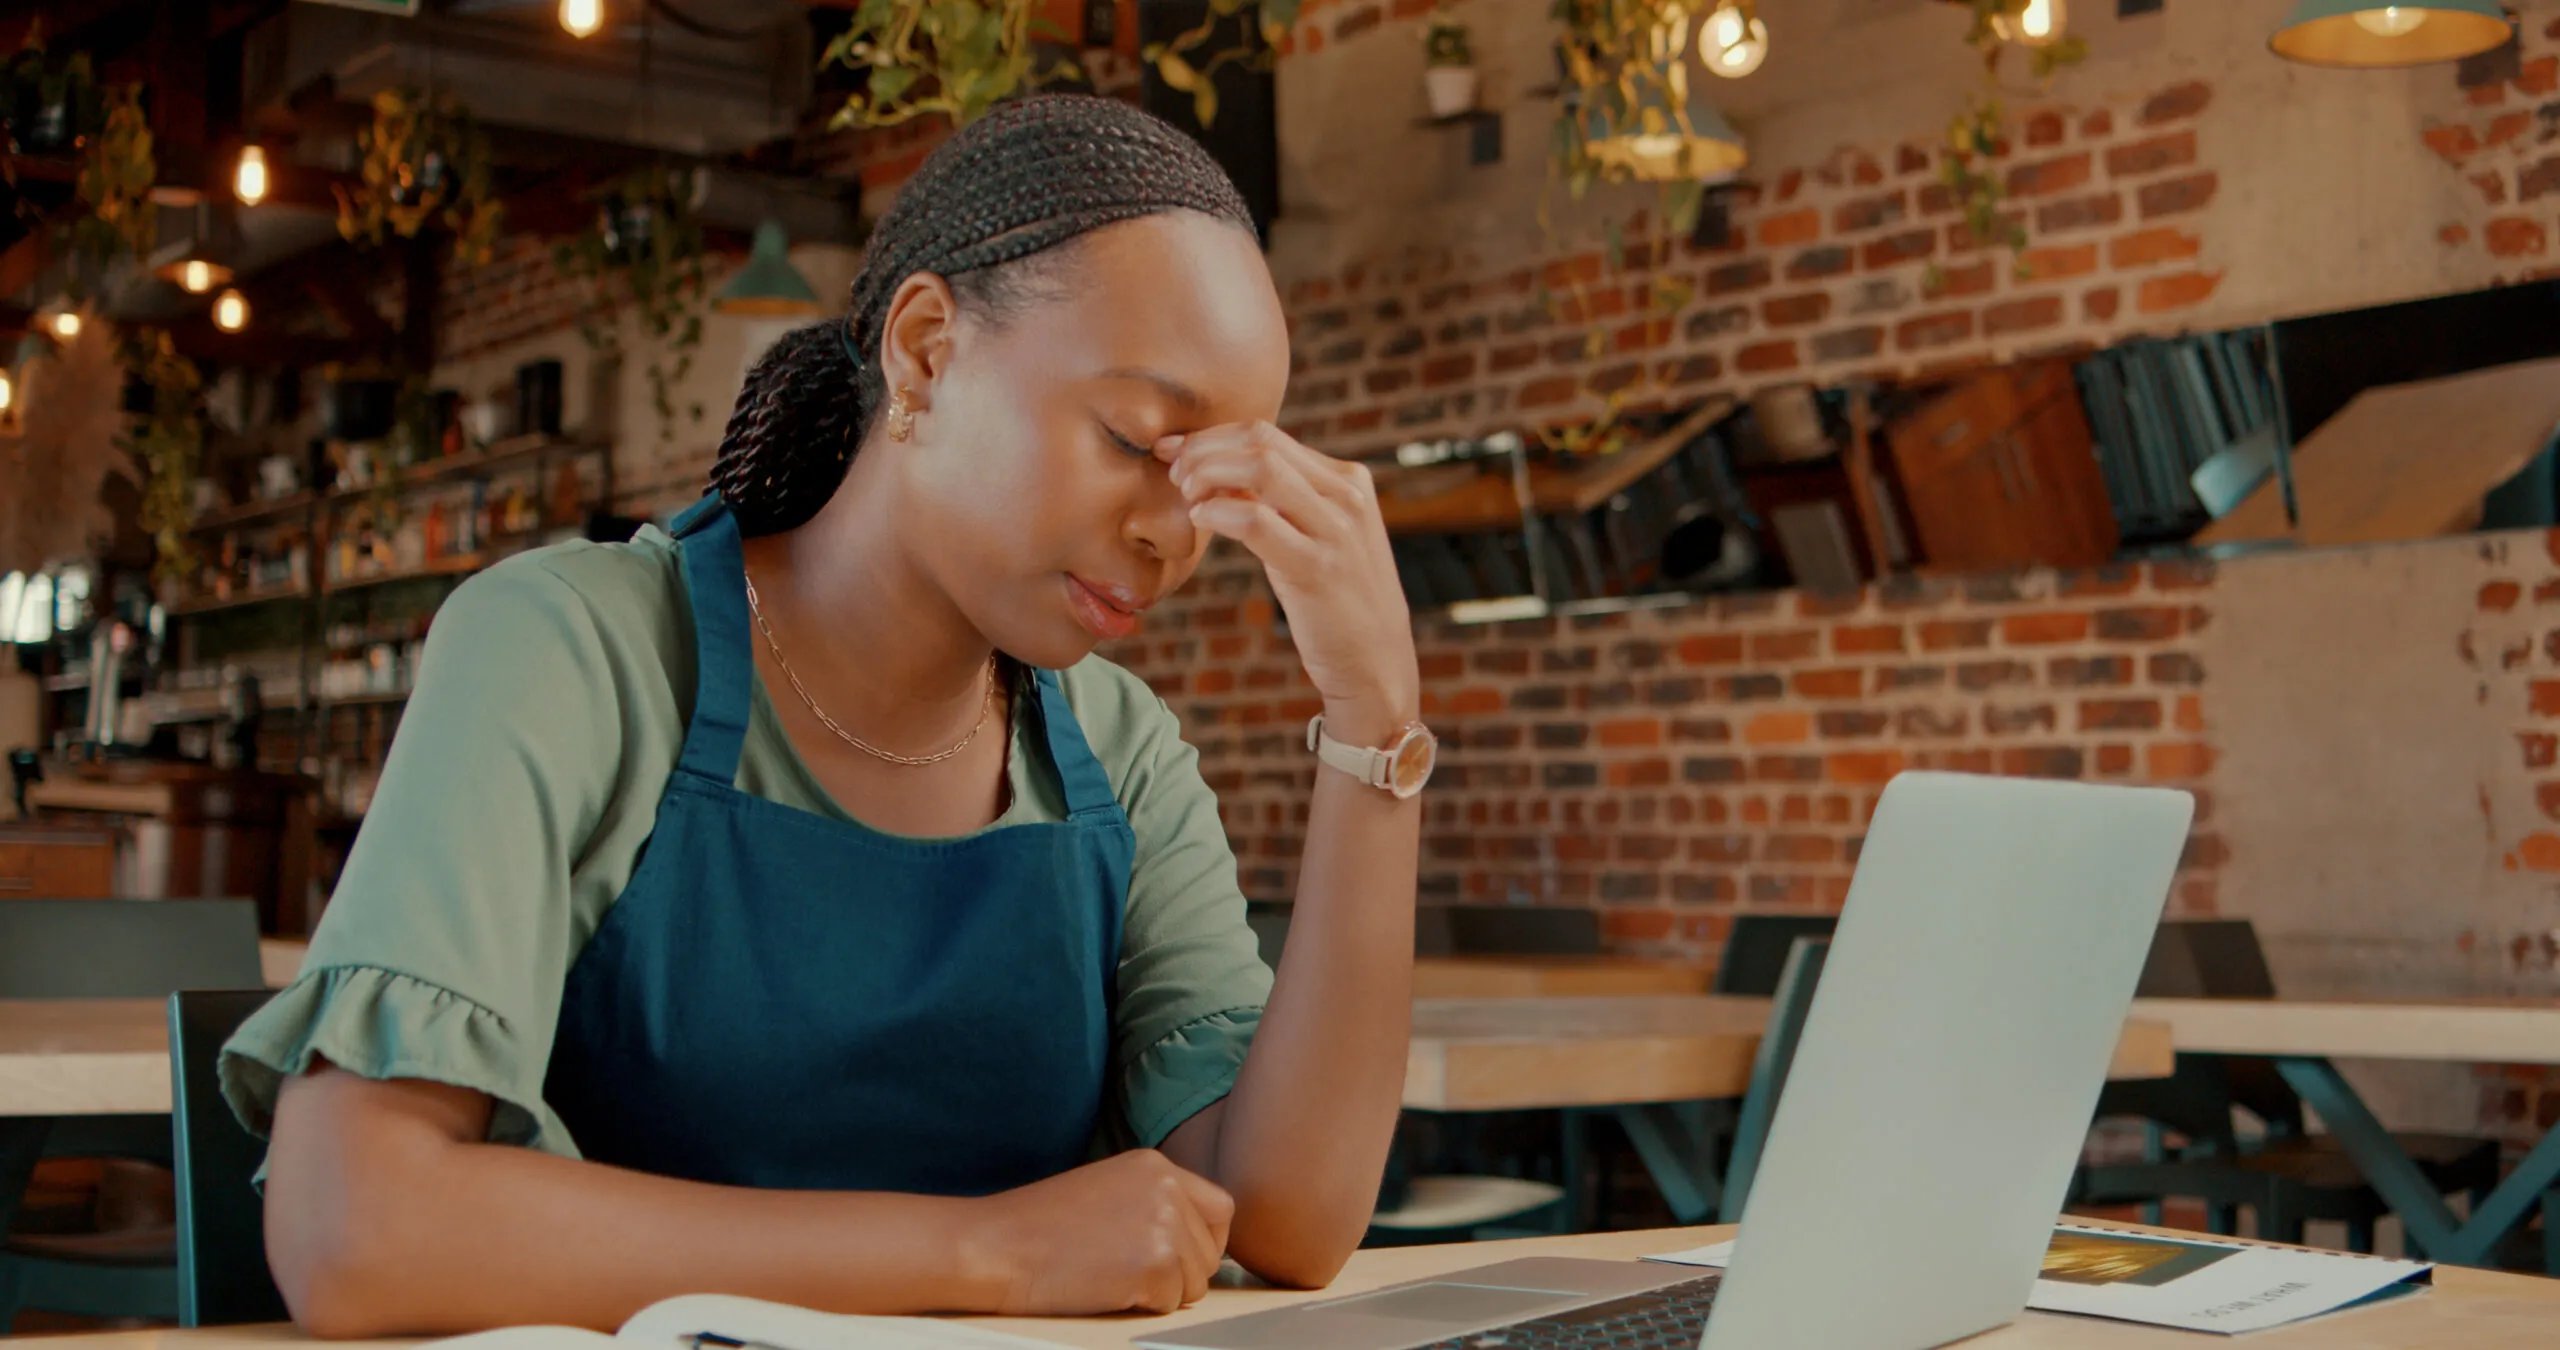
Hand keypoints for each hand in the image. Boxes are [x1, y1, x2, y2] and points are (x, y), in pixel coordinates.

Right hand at [969, 1150, 1235, 1315]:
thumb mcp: (1108, 1190)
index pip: (1220, 1209)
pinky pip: (1172, 1303)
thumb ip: (1153, 1203)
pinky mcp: (1154, 1264)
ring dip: (1162, 1292)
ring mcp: (1164, 1225)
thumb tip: (1196, 1241)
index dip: (1205, 1241)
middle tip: (1129, 1273)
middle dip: (1181, 1273)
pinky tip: (1105, 1287)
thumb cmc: (1039, 1227)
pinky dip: (1143, 1306)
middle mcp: (1168, 1188)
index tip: (1177, 1258)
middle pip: (1211, 1252)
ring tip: (1110, 1276)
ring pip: (1196, 1282)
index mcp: (1156, 1165)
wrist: (996, 1247)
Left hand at [1159, 423, 1419, 738]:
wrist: (1377, 663)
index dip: (1211, 438)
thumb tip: (1221, 473)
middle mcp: (1347, 495)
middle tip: (1174, 477)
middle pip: (1260, 441)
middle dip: (1203, 450)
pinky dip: (1217, 513)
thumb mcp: (1319, 537)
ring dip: (1207, 475)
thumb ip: (1284, 503)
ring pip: (1259, 468)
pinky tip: (1201, 522)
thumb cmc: (1337, 601)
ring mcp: (1336, 529)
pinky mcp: (1317, 568)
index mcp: (1348, 479)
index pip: (1267, 435)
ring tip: (1187, 498)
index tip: (1174, 453)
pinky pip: (1255, 521)